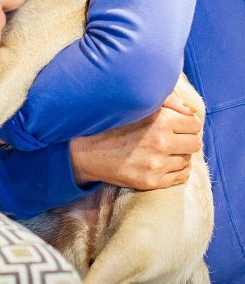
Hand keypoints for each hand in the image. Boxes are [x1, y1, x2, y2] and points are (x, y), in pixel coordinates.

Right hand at [69, 93, 202, 189]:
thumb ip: (167, 102)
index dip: (187, 123)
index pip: (194, 124)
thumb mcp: (137, 106)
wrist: (88, 151)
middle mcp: (161, 142)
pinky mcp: (152, 181)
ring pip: (188, 160)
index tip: (179, 124)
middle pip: (195, 143)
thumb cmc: (113, 124)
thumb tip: (190, 110)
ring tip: (165, 150)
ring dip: (180, 154)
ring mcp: (157, 164)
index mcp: (160, 120)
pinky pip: (181, 176)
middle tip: (175, 138)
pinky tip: (165, 162)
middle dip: (187, 139)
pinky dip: (177, 169)